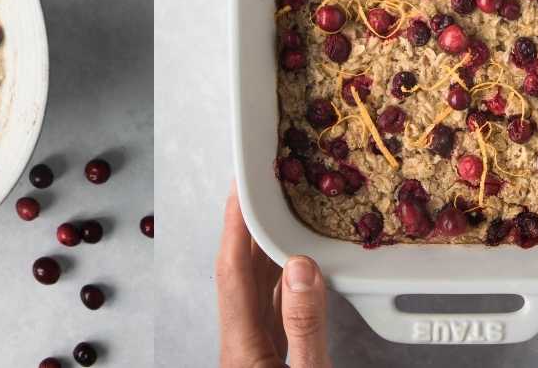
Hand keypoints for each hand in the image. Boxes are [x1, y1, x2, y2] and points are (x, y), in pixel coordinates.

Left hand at [216, 185, 331, 367]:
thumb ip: (305, 327)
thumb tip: (302, 268)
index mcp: (241, 345)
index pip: (232, 270)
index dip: (236, 223)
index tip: (242, 186)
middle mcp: (240, 342)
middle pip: (240, 272)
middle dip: (251, 225)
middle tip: (267, 187)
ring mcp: (252, 349)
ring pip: (255, 288)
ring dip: (267, 250)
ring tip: (284, 214)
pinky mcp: (267, 356)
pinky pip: (271, 306)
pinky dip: (282, 279)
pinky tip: (297, 267)